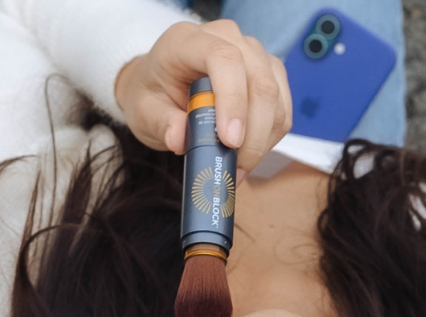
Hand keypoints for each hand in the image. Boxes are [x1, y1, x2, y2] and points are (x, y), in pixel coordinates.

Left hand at [114, 20, 291, 180]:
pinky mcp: (270, 74)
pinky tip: (246, 154)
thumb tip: (179, 139)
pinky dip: (268, 138)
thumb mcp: (143, 110)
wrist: (162, 85)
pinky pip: (282, 110)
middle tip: (235, 168)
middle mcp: (228, 39)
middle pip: (259, 81)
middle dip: (253, 132)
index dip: (233, 99)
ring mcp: (253, 54)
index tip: (229, 140)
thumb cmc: (154, 94)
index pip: (224, 58)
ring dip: (261, 140)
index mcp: (189, 40)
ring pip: (275, 99)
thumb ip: (160, 123)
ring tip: (237, 166)